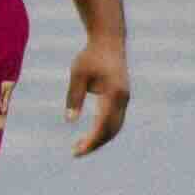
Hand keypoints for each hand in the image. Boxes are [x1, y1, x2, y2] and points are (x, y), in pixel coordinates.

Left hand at [62, 33, 124, 156]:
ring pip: (115, 127)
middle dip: (95, 144)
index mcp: (114, 94)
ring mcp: (125, 99)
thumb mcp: (77, 75)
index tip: (77, 150)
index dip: (91, 140)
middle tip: (75, 152)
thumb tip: (70, 121)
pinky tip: (90, 134)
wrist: (109, 42)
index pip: (103, 125)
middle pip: (112, 130)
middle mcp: (123, 99)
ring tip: (79, 145)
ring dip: (100, 138)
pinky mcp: (122, 98)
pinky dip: (104, 130)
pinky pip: (115, 120)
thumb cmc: (91, 56)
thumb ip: (74, 97)